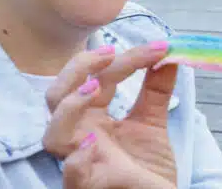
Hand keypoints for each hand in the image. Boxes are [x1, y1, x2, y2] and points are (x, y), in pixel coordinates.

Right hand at [42, 43, 178, 188]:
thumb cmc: (146, 168)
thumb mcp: (153, 122)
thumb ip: (156, 89)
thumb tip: (168, 54)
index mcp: (93, 118)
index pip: (98, 78)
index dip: (127, 58)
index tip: (160, 47)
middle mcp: (81, 135)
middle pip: (58, 96)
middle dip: (78, 69)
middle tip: (110, 53)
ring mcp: (83, 160)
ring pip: (53, 133)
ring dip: (70, 107)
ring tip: (95, 89)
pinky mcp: (91, 185)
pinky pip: (71, 173)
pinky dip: (78, 157)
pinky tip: (94, 141)